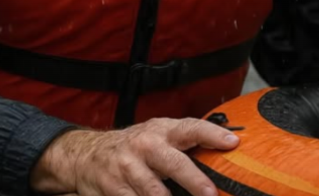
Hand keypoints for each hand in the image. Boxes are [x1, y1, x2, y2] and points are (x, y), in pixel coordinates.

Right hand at [31, 118, 238, 195]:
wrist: (86, 154)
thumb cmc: (135, 146)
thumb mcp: (159, 135)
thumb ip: (185, 142)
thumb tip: (226, 150)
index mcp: (162, 131)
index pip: (191, 128)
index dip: (212, 134)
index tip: (232, 143)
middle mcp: (144, 146)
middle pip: (174, 164)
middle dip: (194, 180)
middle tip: (211, 194)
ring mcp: (126, 168)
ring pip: (153, 191)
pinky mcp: (112, 187)